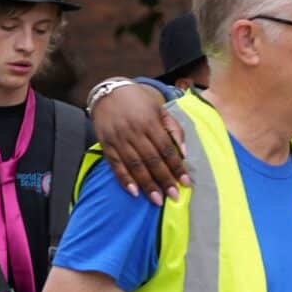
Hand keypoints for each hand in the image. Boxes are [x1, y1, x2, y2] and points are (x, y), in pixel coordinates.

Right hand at [94, 83, 187, 203]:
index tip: (186, 183)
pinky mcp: (106, 144)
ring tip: (157, 200)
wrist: (109, 92)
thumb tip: (184, 153)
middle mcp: (134, 132)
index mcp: (150, 123)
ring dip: (147, 184)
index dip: (177, 167)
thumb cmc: (140, 103)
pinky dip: (124, 179)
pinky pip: (115, 165)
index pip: (167, 149)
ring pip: (135, 165)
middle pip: (152, 160)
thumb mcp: (160, 110)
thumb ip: (174, 129)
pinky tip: (134, 192)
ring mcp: (118, 139)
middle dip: (164, 180)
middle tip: (174, 196)